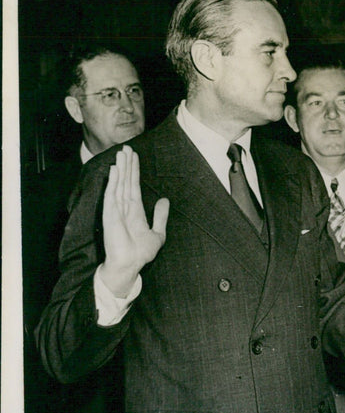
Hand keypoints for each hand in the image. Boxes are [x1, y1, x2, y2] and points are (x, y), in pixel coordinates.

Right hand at [98, 145, 168, 296]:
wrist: (130, 265)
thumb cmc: (141, 253)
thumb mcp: (158, 233)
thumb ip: (160, 216)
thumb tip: (165, 200)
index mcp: (134, 211)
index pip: (134, 186)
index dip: (134, 171)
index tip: (134, 157)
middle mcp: (124, 208)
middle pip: (126, 181)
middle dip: (126, 165)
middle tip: (127, 148)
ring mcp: (116, 210)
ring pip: (119, 185)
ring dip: (120, 169)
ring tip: (121, 153)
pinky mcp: (110, 215)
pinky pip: (111, 195)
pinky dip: (113, 182)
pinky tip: (114, 170)